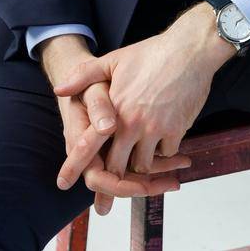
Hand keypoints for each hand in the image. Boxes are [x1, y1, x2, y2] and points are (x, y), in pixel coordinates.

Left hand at [51, 3, 233, 193]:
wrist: (190, 51)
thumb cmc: (151, 54)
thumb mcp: (113, 60)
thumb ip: (84, 75)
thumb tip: (59, 89)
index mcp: (114, 109)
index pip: (88, 144)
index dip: (75, 165)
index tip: (63, 184)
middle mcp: (132, 124)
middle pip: (117, 166)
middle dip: (112, 183)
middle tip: (107, 200)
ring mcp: (155, 129)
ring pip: (143, 165)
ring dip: (140, 166)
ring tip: (139, 162)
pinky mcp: (176, 130)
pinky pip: (166, 154)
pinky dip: (164, 154)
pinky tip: (163, 144)